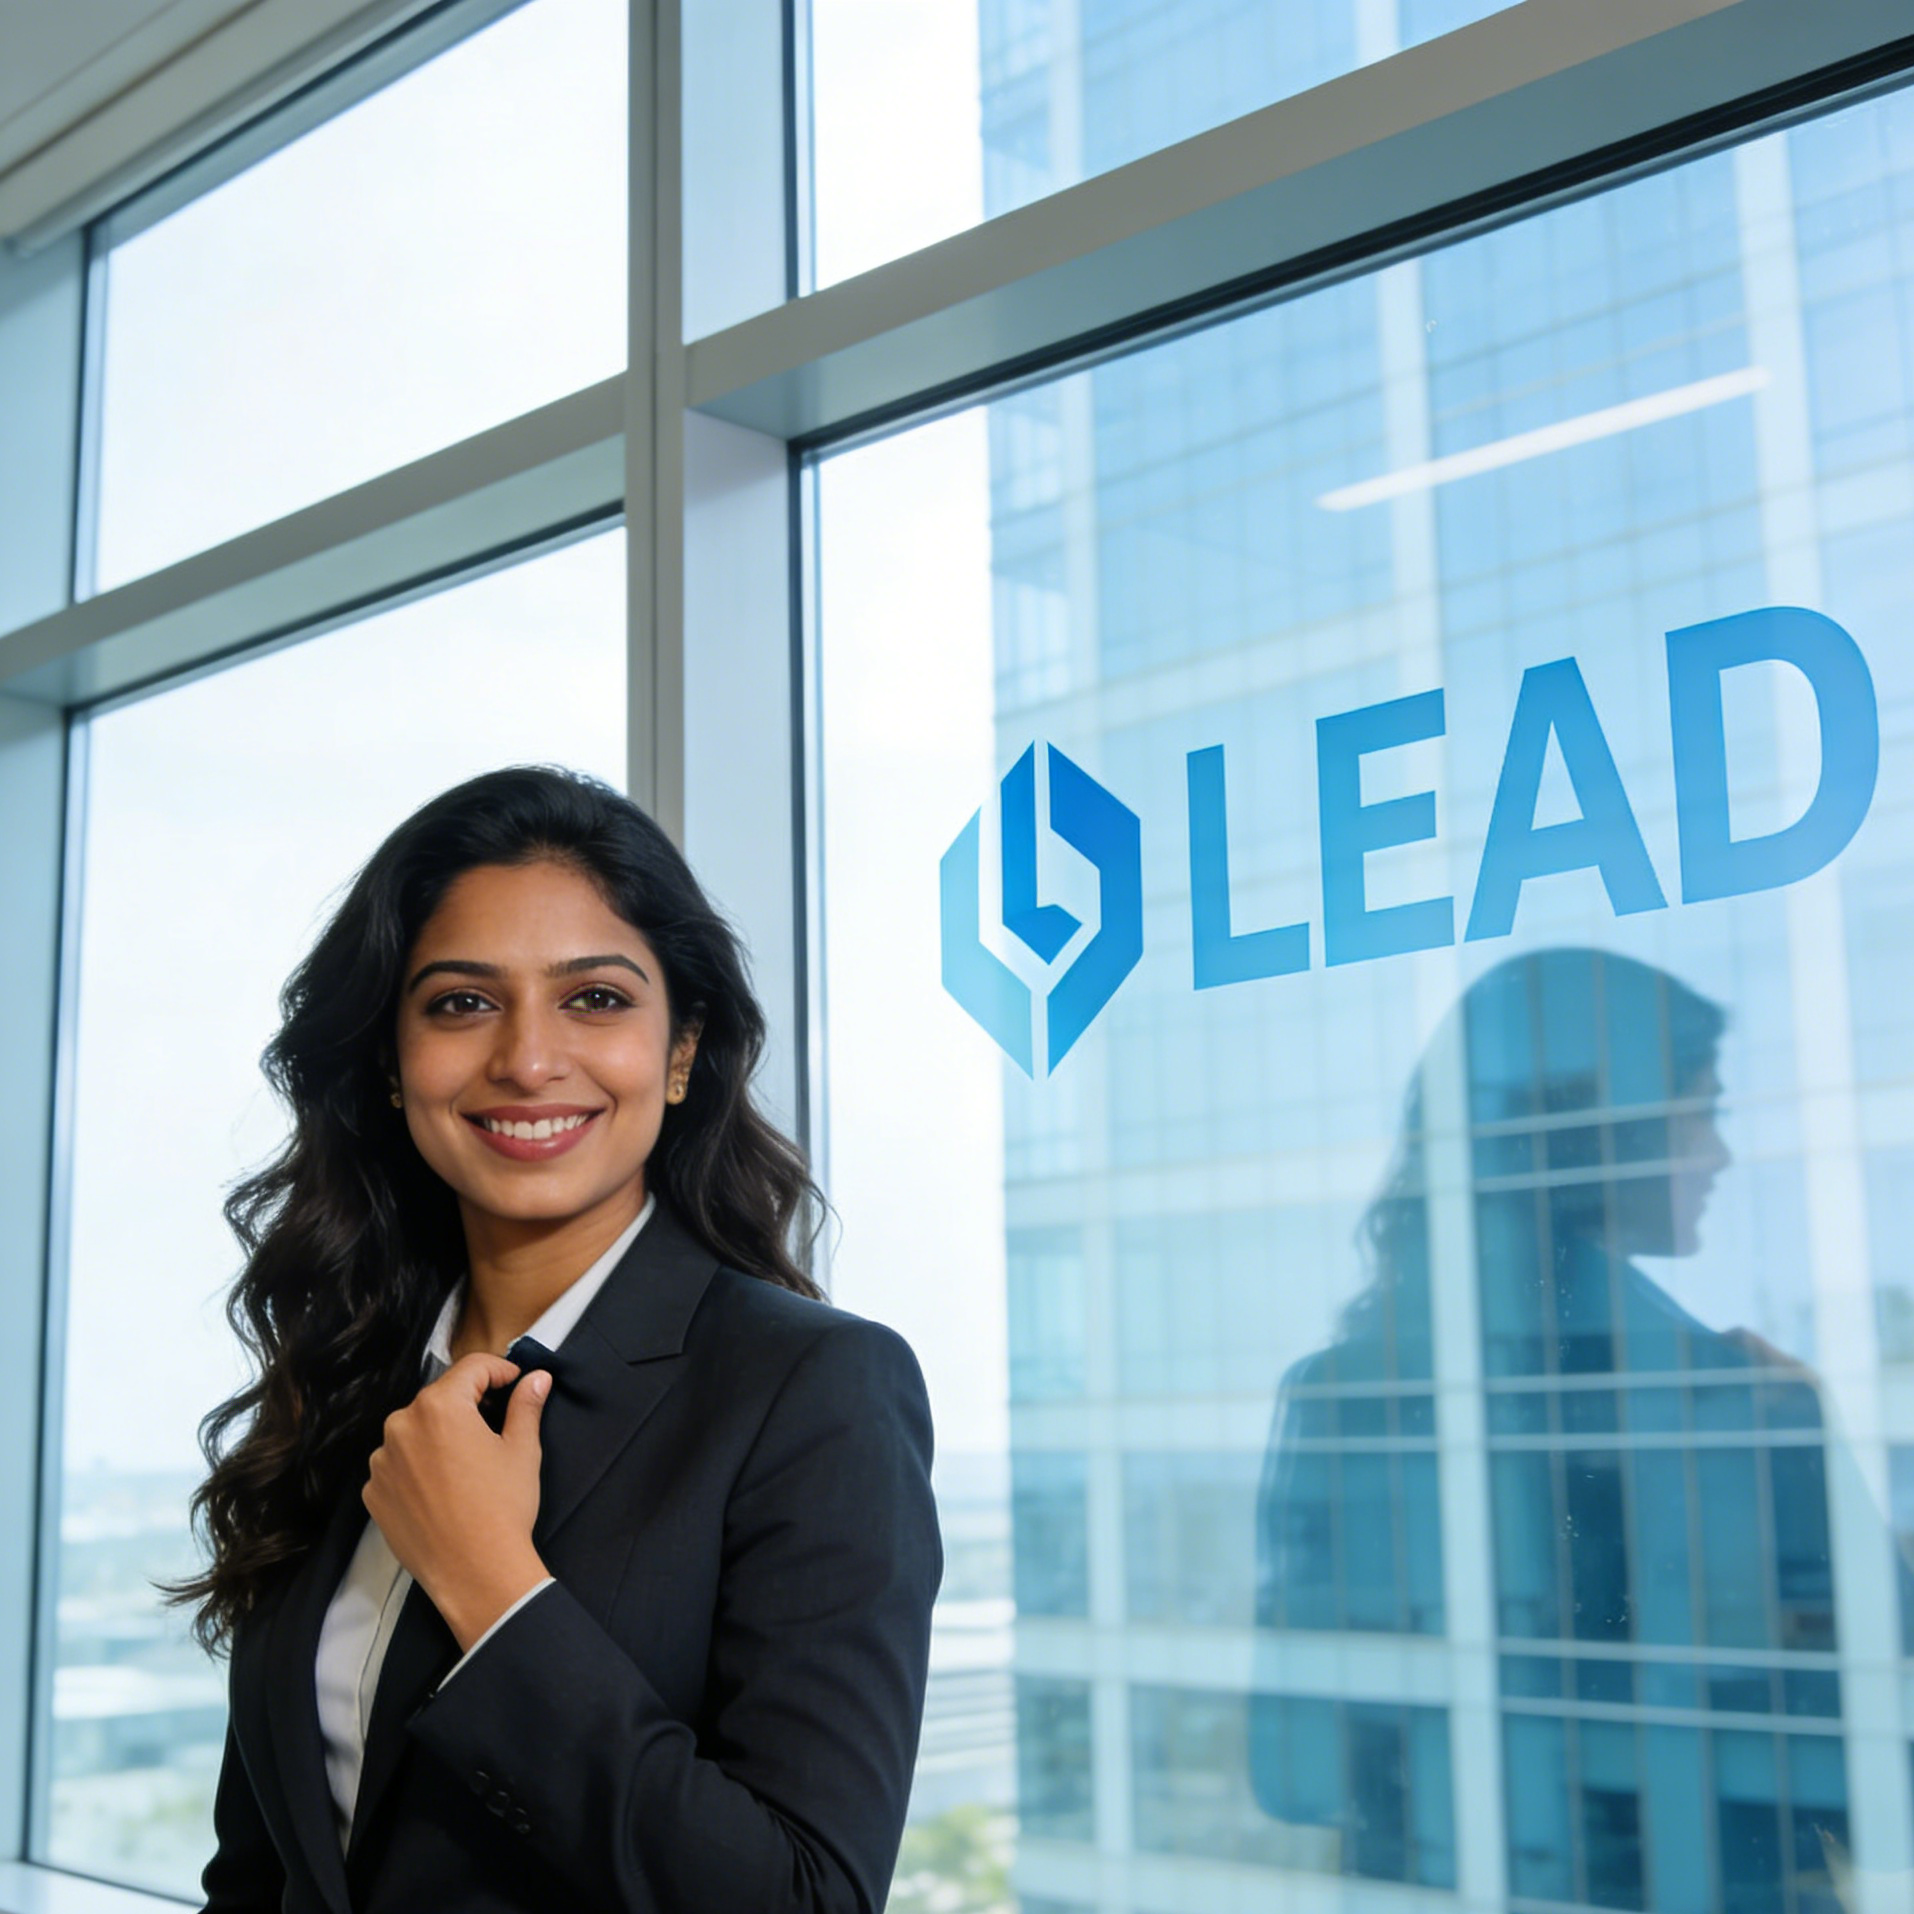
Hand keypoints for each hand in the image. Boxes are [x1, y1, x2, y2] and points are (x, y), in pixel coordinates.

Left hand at [363, 1353, 553, 1651]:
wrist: (474, 1572)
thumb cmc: (503, 1505)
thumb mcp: (522, 1450)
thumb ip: (526, 1405)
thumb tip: (538, 1377)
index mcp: (439, 1406)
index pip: (472, 1368)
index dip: (500, 1371)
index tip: (516, 1384)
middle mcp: (401, 1424)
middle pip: (440, 1399)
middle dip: (468, 1405)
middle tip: (495, 1427)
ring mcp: (381, 1461)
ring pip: (415, 1431)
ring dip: (438, 1436)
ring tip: (465, 1464)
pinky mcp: (373, 1493)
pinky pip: (397, 1465)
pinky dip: (417, 1467)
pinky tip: (441, 1490)